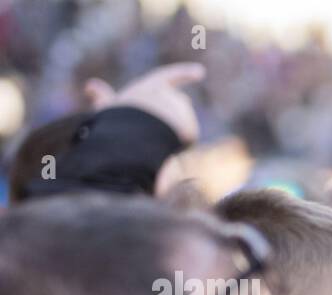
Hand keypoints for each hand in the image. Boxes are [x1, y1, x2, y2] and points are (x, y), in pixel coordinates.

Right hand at [84, 62, 204, 144]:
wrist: (137, 137)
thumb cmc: (117, 121)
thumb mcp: (107, 108)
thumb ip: (103, 98)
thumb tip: (91, 86)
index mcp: (151, 86)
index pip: (170, 76)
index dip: (184, 73)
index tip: (201, 72)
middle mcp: (170, 95)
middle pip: (178, 104)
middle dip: (175, 113)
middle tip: (156, 126)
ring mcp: (183, 112)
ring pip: (180, 125)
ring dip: (172, 132)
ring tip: (153, 139)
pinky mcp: (191, 129)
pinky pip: (186, 140)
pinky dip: (178, 144)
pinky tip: (166, 147)